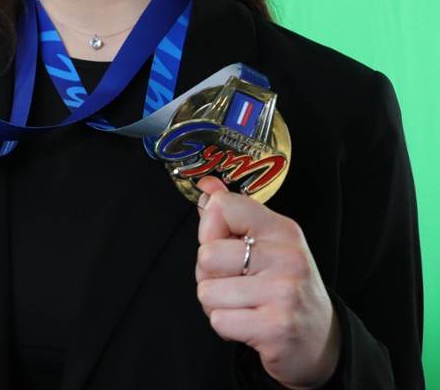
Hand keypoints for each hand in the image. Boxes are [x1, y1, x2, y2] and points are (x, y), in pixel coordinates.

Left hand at [195, 176, 339, 388]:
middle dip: (209, 275)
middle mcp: (287, 257)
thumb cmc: (284, 288)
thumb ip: (233, 215)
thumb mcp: (267, 245)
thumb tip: (205, 185)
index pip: (222, 207)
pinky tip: (249, 324)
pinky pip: (219, 320)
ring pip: (207, 291)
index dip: (210, 231)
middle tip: (237, 285)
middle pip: (207, 255)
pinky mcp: (276, 327)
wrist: (321, 341)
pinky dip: (226, 327)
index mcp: (283, 230)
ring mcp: (284, 293)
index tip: (227, 246)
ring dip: (217, 305)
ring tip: (244, 306)